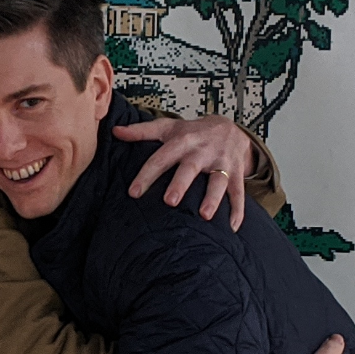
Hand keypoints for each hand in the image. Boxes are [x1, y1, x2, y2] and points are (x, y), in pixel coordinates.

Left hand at [113, 114, 254, 230]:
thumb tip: (115, 131)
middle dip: (181, 184)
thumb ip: (141, 131)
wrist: (230, 127)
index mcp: (182, 141)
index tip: (134, 192)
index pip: (161, 158)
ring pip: (218, 181)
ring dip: (212, 198)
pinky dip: (237, 210)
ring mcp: (222, 162)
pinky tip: (232, 227)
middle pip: (190, 168)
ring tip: (204, 216)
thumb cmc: (192, 132)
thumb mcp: (167, 128)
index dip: (147, 174)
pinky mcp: (237, 172)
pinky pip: (239, 192)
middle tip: (169, 201)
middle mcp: (202, 151)